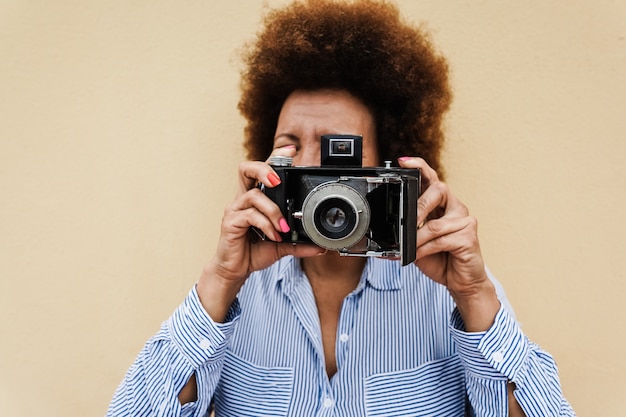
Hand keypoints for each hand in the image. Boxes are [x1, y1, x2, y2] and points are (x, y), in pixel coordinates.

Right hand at [198, 146, 323, 320]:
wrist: (236, 270)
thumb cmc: (254, 251)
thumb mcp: (281, 245)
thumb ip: (299, 243)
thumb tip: (320, 247)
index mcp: (255, 198)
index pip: (262, 170)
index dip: (274, 156)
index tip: (291, 149)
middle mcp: (243, 199)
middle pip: (246, 168)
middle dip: (264, 168)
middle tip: (278, 181)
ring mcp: (235, 209)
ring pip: (253, 195)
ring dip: (273, 211)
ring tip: (283, 227)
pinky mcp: (230, 222)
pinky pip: (250, 216)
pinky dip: (265, 225)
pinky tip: (273, 235)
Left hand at [398, 157, 499, 330]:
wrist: (461, 281)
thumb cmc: (440, 258)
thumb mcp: (418, 240)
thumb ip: (409, 229)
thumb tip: (391, 229)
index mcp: (442, 204)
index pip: (432, 178)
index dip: (419, 167)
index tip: (404, 161)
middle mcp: (455, 207)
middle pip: (439, 191)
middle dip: (419, 206)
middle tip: (407, 222)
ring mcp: (465, 221)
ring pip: (435, 223)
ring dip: (417, 238)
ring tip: (409, 247)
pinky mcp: (469, 236)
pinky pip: (441, 239)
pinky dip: (424, 249)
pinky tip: (418, 255)